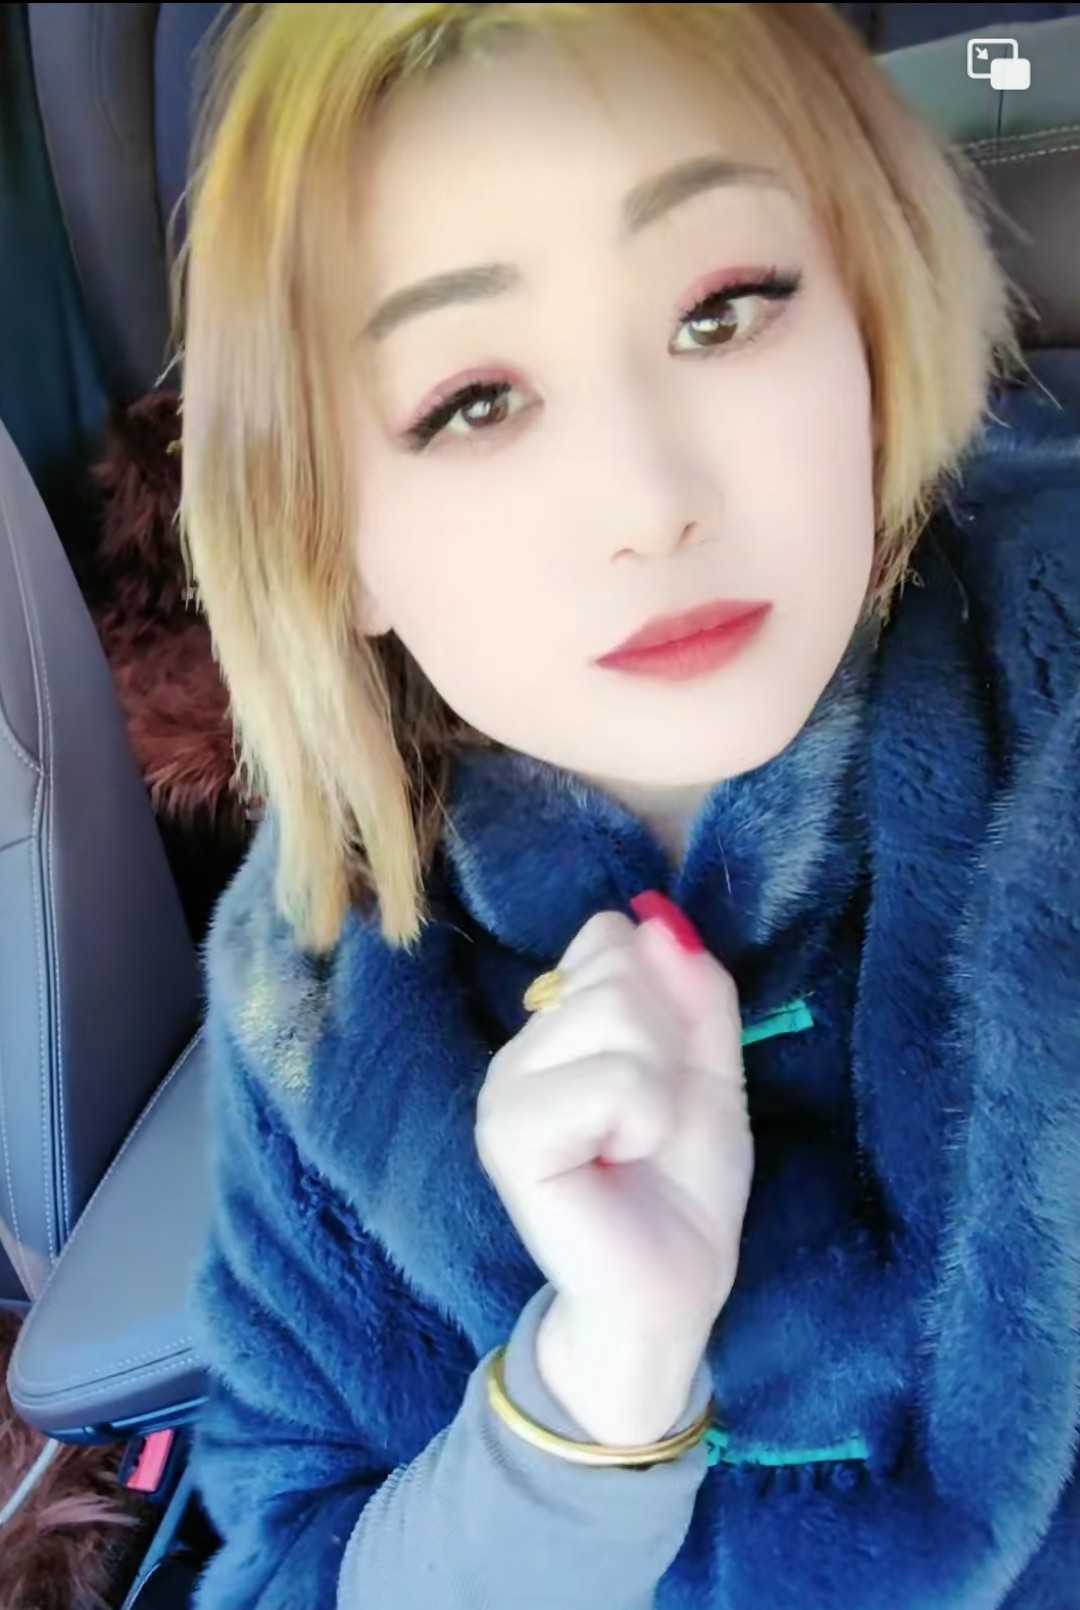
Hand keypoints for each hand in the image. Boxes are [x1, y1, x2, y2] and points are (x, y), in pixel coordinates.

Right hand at [475, 903, 753, 1354]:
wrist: (671, 1289)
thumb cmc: (681, 1184)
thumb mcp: (710, 1067)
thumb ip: (694, 990)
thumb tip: (657, 917)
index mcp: (555, 1025)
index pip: (609, 936)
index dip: (665, 997)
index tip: (665, 1071)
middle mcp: (518, 1047)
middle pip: (618, 971)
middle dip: (669, 1045)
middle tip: (653, 1120)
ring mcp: (504, 1089)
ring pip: (617, 1014)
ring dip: (661, 1085)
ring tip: (637, 1142)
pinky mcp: (510, 1135)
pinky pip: (611, 1079)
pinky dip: (644, 1118)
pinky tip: (621, 1160)